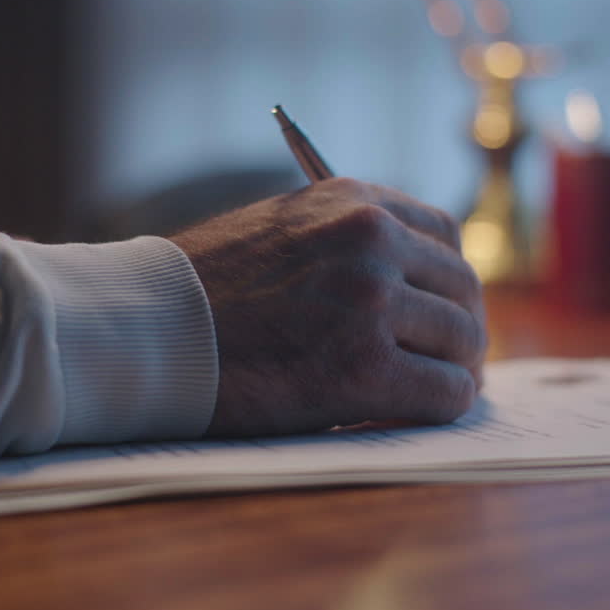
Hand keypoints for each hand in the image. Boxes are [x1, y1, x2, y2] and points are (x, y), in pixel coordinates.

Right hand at [168, 178, 485, 437]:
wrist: (146, 330)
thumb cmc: (202, 288)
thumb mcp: (280, 228)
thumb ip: (343, 239)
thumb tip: (407, 276)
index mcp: (352, 201)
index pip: (444, 235)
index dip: (446, 283)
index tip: (438, 312)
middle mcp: (370, 240)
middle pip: (462, 289)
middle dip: (461, 330)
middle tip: (448, 361)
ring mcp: (369, 302)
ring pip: (462, 341)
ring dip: (454, 370)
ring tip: (431, 387)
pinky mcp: (362, 368)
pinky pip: (444, 393)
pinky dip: (442, 406)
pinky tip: (417, 409)